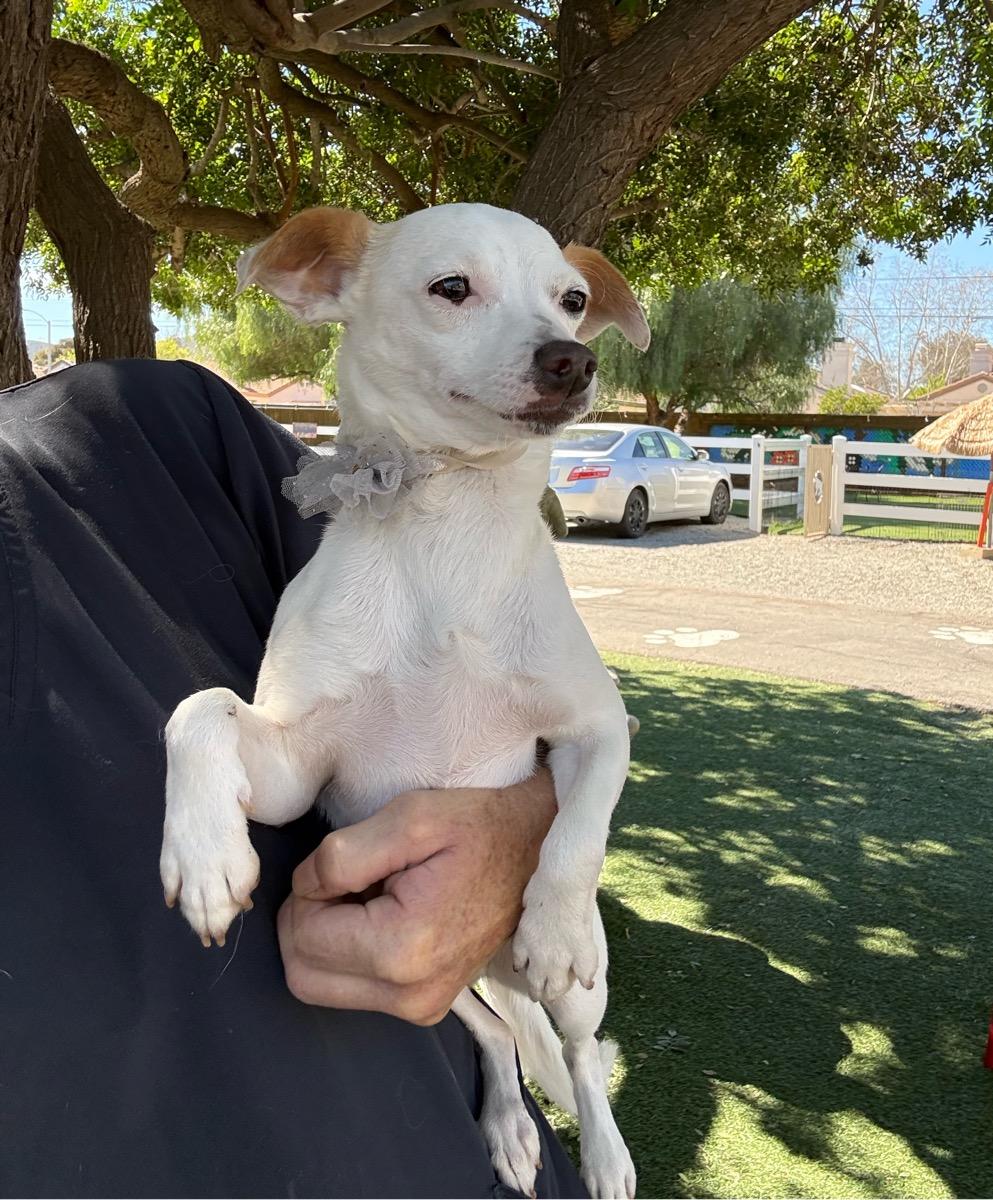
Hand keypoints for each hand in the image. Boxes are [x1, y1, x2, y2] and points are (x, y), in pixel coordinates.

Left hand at [278, 772, 556, 1024]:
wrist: (539, 850)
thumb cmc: (478, 826)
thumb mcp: (409, 818)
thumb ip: (342, 856)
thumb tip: (304, 888)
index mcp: (402, 949)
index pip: (302, 937)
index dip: (305, 893)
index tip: (344, 862)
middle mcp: (410, 995)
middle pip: (303, 976)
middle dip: (306, 923)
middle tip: (344, 882)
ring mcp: (421, 1008)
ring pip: (323, 987)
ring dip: (327, 940)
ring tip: (369, 895)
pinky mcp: (426, 1006)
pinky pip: (355, 990)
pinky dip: (352, 954)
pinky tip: (384, 915)